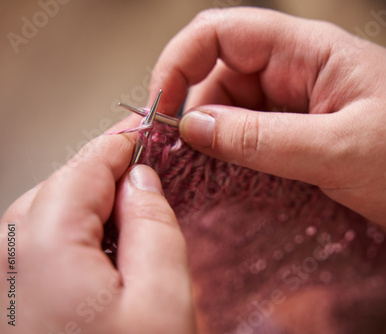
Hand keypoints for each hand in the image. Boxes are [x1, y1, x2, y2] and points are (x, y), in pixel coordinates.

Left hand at [0, 117, 194, 333]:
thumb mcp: (162, 300)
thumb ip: (154, 226)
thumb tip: (141, 180)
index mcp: (43, 248)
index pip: (86, 166)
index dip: (124, 142)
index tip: (150, 130)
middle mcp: (5, 261)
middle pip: (61, 188)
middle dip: (107, 177)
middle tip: (150, 176)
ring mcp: (0, 285)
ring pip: (47, 217)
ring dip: (90, 209)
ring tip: (132, 220)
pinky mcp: (6, 305)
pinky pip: (37, 250)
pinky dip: (72, 239)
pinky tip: (104, 255)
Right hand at [148, 7, 385, 240]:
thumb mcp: (341, 149)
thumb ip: (263, 139)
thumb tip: (195, 127)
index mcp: (310, 53)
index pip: (224, 33)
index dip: (182, 60)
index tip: (163, 106)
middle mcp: (297, 74)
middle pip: (219, 77)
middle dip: (189, 110)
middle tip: (173, 158)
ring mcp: (297, 109)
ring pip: (232, 113)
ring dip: (209, 140)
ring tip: (195, 176)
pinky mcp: (301, 139)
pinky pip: (252, 140)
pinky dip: (231, 159)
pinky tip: (222, 181)